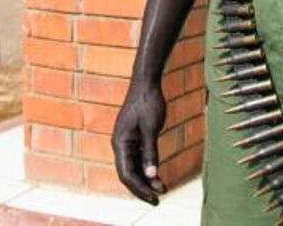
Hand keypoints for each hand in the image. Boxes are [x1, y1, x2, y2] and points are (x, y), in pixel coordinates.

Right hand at [111, 83, 167, 204]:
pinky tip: (157, 176)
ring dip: (146, 180)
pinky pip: (138, 159)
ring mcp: (126, 142)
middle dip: (142, 188)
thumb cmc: (147, 102)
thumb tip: (151, 175)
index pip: (127, 173)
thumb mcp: (151, 128)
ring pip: (134, 168)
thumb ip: (151, 152)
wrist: (146, 83)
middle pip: (129, 174)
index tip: (154, 197)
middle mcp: (120, 144)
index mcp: (120, 142)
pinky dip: (147, 169)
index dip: (140, 188)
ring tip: (162, 190)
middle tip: (158, 199)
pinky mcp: (134, 139)